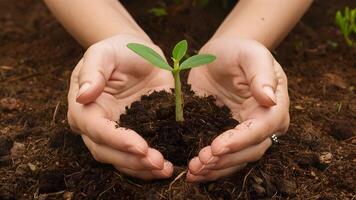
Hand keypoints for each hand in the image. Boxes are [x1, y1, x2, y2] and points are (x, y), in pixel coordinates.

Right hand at [67, 34, 173, 179]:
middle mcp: (96, 126)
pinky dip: (149, 166)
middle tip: (157, 162)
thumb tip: (82, 95)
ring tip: (165, 169)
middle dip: (132, 160)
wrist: (139, 55)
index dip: (118, 140)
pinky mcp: (134, 136)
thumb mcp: (104, 52)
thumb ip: (93, 71)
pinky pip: (137, 157)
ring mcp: (115, 133)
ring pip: (121, 160)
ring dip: (142, 168)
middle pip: (107, 152)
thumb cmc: (119, 50)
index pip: (97, 129)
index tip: (141, 146)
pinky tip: (166, 168)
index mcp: (84, 107)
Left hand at [186, 38, 289, 181]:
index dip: (241, 139)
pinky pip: (222, 157)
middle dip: (226, 159)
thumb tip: (270, 99)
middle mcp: (263, 124)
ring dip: (216, 168)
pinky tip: (194, 172)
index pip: (262, 128)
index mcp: (274, 105)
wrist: (220, 56)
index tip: (217, 146)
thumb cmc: (237, 51)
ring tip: (194, 171)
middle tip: (200, 162)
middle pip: (250, 150)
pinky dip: (210, 167)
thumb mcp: (250, 53)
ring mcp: (245, 133)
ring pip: (237, 159)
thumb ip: (261, 73)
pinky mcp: (226, 136)